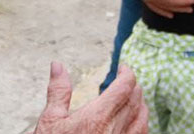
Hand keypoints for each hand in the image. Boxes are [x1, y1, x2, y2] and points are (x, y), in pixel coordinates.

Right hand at [33, 62, 147, 133]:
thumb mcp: (50, 120)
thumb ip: (58, 91)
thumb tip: (58, 66)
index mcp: (98, 116)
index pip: (125, 86)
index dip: (127, 73)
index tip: (122, 68)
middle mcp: (115, 130)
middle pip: (136, 100)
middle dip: (133, 86)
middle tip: (125, 81)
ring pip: (143, 119)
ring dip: (140, 104)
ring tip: (133, 98)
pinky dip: (141, 124)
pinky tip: (134, 123)